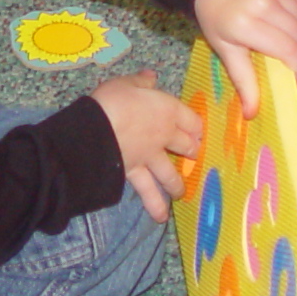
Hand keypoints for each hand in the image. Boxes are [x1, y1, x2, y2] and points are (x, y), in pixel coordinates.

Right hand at [89, 69, 203, 221]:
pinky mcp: (137, 174)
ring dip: (178, 185)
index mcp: (167, 111)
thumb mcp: (125, 83)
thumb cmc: (112, 101)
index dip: (196, 126)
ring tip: (181, 194)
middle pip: (187, 147)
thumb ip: (141, 82)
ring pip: (171, 174)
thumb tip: (152, 77)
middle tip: (194, 156)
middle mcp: (164, 136)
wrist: (98, 129)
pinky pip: (148, 192)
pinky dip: (155, 206)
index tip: (198, 131)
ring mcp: (151, 158)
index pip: (192, 120)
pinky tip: (161, 218)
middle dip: (193, 152)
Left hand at [195, 0, 296, 115]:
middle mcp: (262, 1)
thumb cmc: (215, 17)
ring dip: (296, 26)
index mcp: (246, 25)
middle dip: (295, 47)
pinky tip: (284, 7)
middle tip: (278, 47)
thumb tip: (253, 113)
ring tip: (276, 26)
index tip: (294, 70)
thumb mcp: (225, 50)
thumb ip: (244, 80)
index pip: (291, 51)